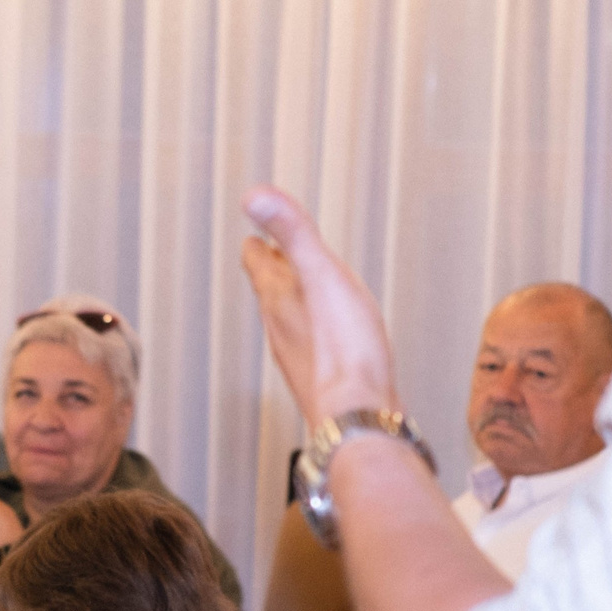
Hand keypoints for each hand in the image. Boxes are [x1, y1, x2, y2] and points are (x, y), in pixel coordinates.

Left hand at [239, 188, 399, 425]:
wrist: (356, 415)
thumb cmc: (343, 349)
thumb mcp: (321, 276)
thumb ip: (293, 233)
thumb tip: (254, 194)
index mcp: (277, 297)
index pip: (257, 262)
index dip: (259, 244)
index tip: (257, 234)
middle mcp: (280, 327)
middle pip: (270, 291)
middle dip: (275, 270)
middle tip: (275, 255)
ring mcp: (298, 355)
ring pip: (289, 320)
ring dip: (295, 301)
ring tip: (304, 290)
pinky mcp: (322, 377)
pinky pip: (314, 344)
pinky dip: (316, 330)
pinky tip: (331, 336)